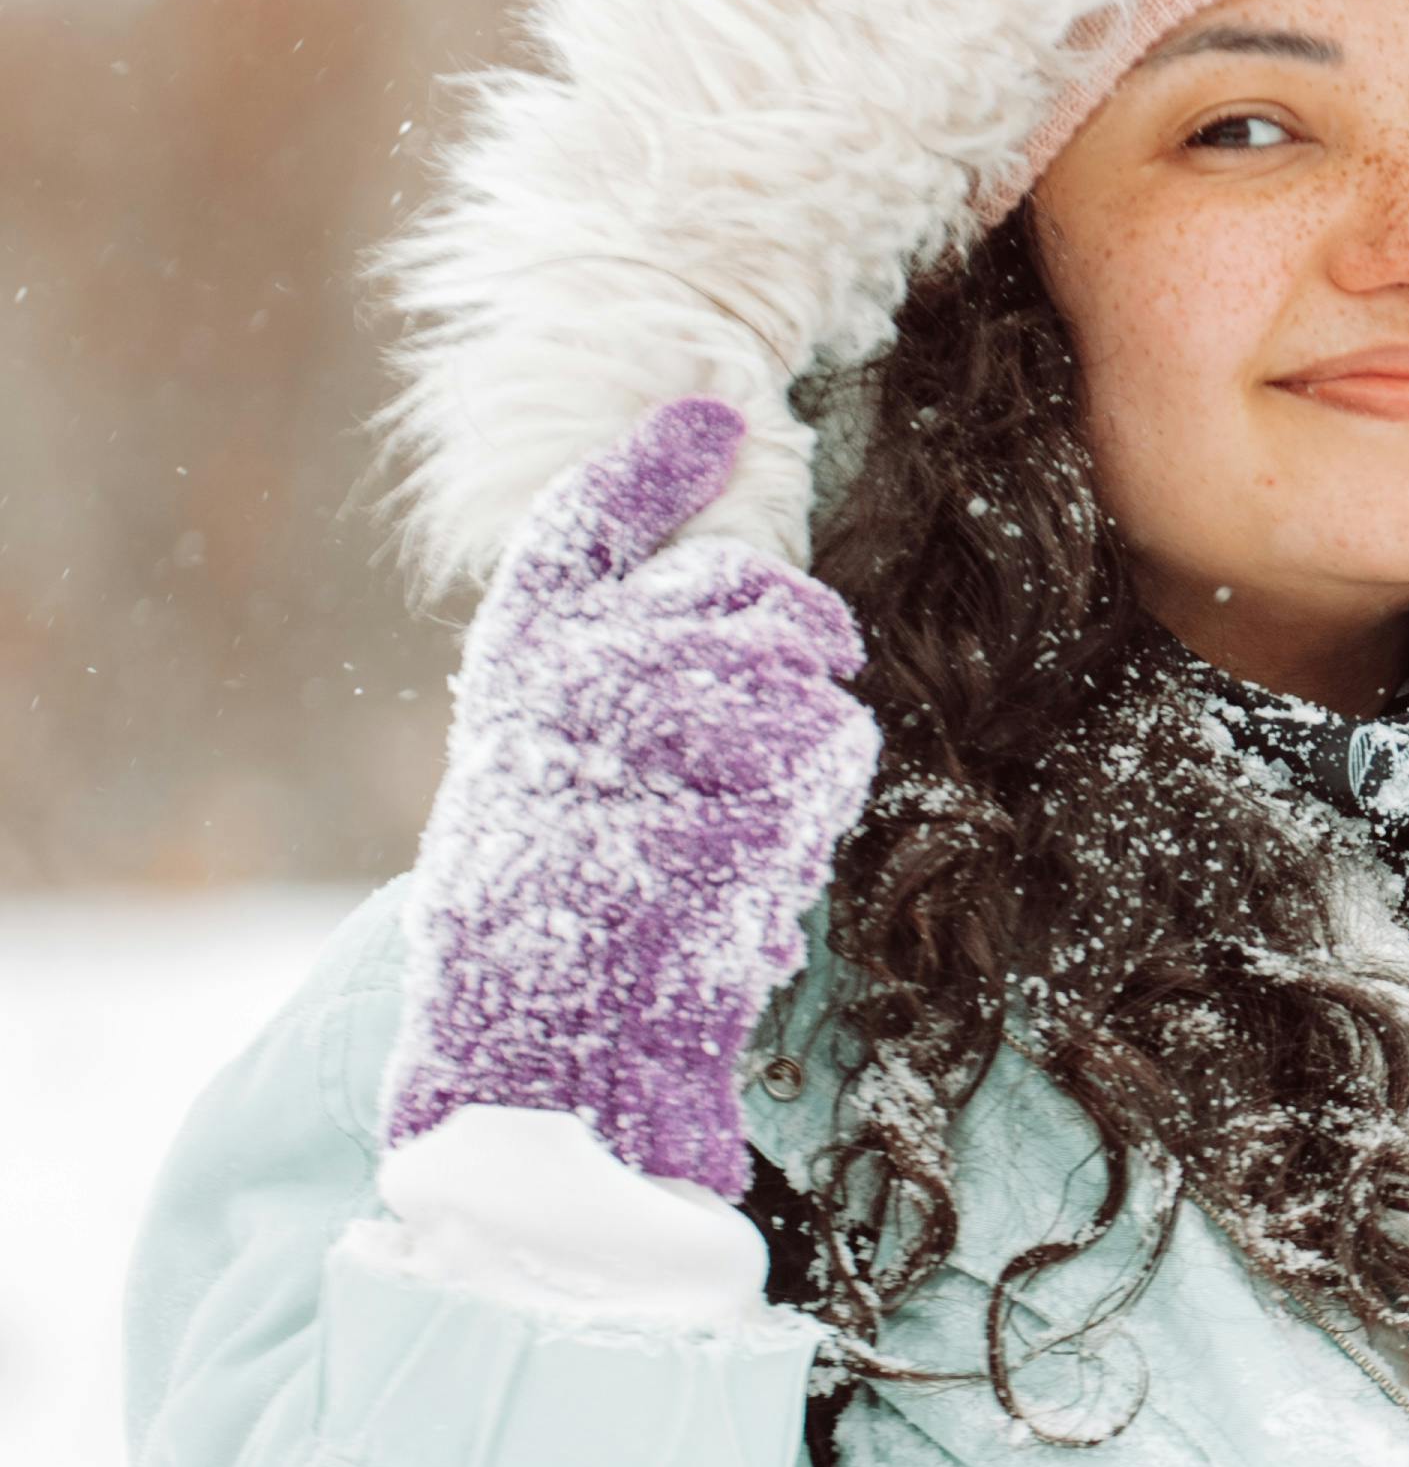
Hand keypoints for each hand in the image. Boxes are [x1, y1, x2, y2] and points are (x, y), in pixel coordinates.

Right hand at [383, 399, 878, 1192]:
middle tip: (816, 659)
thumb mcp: (545, 793)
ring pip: (800, 662)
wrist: (544, 1047)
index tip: (711, 418)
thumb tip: (741, 620)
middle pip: (739, 585)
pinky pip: (831, 744)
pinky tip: (768, 858)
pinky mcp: (750, 775)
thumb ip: (613, 699)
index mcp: (520, 655)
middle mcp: (587, 661)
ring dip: (805, 730)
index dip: (651, 467)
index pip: (583, 522)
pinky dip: (819, 800)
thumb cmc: (543, 936)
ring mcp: (669, 714)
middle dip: (795, 623)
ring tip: (745, 815)